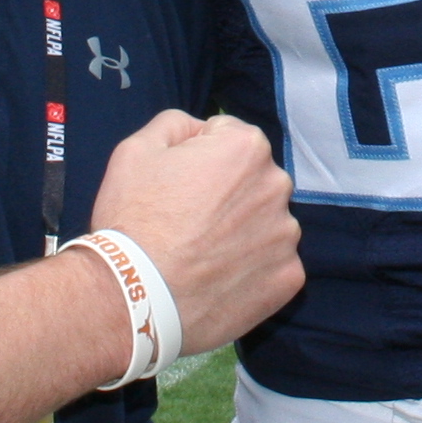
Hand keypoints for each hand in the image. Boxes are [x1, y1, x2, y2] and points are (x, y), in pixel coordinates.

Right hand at [85, 111, 302, 356]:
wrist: (136, 298)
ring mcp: (286, 236)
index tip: (178, 186)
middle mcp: (277, 186)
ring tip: (202, 254)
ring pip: (264, 222)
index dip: (198, 158)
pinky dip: (251, 270)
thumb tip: (200, 128)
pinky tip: (218, 278)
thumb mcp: (136, 150)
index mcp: (247, 147)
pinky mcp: (288, 278)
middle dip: (226, 192)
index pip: (227, 137)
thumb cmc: (133, 219)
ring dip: (242, 231)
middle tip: (188, 222)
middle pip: (251, 180)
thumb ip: (176, 124)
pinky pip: (272, 264)